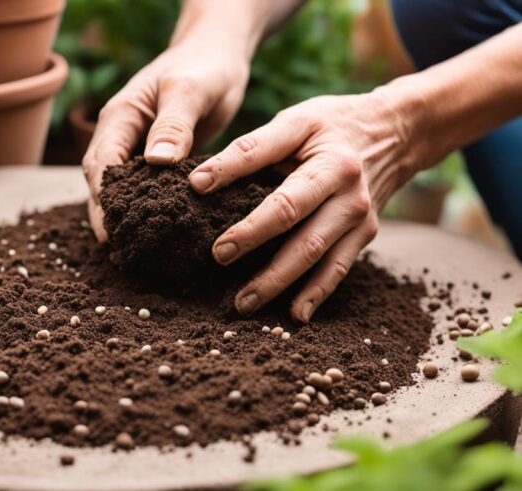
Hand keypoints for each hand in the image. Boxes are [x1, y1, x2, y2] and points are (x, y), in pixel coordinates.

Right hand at [82, 39, 250, 241]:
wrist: (218, 54)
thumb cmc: (204, 65)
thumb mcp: (190, 90)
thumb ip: (174, 124)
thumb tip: (155, 163)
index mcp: (120, 117)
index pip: (100, 164)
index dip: (102, 198)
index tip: (110, 230)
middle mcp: (122, 135)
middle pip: (103, 182)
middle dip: (107, 215)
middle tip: (120, 251)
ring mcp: (138, 148)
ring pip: (122, 188)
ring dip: (125, 216)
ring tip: (134, 251)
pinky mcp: (157, 160)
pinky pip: (146, 188)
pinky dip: (148, 208)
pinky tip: (159, 232)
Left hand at [189, 91, 418, 321]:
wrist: (396, 132)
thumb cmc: (331, 125)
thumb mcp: (295, 122)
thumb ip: (249, 149)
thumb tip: (198, 181)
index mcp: (328, 159)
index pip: (277, 179)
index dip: (236, 185)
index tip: (197, 190)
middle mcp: (348, 190)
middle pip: (297, 223)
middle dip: (254, 241)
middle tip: (218, 257)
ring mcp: (359, 216)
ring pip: (316, 255)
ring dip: (278, 281)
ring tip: (244, 302)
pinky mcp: (365, 235)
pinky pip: (338, 269)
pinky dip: (316, 294)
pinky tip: (295, 315)